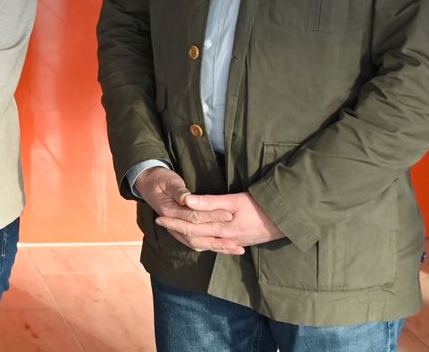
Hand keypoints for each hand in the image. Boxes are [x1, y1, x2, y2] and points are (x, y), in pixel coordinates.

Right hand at [136, 167, 241, 255]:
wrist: (147, 183)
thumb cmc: (159, 179)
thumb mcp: (168, 180)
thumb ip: (178, 190)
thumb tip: (187, 199)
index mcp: (168, 211)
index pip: (192, 217)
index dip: (211, 216)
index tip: (229, 214)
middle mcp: (172, 225)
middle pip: (197, 234)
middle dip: (218, 237)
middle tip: (237, 238)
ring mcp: (176, 229)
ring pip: (197, 243)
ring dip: (216, 247)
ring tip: (236, 249)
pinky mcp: (181, 231)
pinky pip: (196, 243)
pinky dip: (210, 246)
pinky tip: (224, 249)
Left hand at [157, 191, 283, 252]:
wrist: (286, 219)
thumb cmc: (259, 206)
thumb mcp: (233, 200)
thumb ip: (209, 202)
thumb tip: (186, 201)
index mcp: (221, 229)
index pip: (190, 228)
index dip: (174, 223)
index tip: (159, 217)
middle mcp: (226, 239)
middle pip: (195, 238)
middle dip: (177, 230)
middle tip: (162, 223)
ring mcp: (234, 242)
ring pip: (206, 244)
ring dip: (190, 237)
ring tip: (177, 230)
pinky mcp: (241, 242)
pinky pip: (217, 245)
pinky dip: (205, 242)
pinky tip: (202, 239)